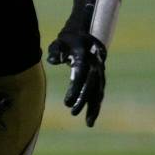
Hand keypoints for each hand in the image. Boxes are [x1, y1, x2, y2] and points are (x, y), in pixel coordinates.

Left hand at [48, 0, 118, 127]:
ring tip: (88, 123)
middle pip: (91, 85)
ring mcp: (100, 69)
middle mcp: (95, 63)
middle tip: (73, 112)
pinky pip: (99, 91)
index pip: (80, 75)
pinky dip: (96, 103)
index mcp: (84, 55)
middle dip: (83, 100)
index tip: (67, 102)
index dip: (75, 90)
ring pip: (98, 90)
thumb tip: (53, 61)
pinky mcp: (100, 74)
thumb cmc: (68, 38)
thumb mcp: (59, 41)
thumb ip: (56, 51)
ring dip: (94, 106)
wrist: (85, 30)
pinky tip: (91, 116)